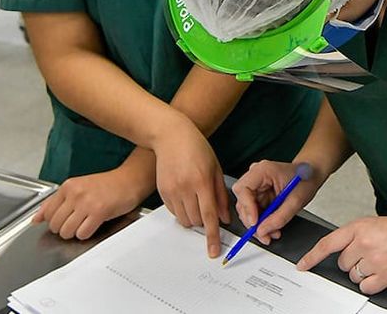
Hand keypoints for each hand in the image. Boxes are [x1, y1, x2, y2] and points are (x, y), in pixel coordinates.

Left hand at [33, 166, 146, 239]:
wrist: (131, 179)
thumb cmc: (107, 184)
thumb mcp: (78, 187)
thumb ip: (55, 202)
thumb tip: (36, 219)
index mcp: (68, 186)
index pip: (47, 214)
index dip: (55, 221)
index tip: (65, 219)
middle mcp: (75, 193)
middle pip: (55, 225)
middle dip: (64, 229)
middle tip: (77, 222)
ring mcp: (87, 203)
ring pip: (66, 232)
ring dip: (74, 233)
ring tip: (85, 224)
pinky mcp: (99, 212)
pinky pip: (82, 233)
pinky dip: (86, 234)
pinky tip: (93, 225)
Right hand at [152, 116, 230, 257]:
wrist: (172, 137)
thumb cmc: (198, 149)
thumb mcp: (216, 169)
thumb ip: (220, 195)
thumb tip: (224, 218)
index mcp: (202, 182)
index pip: (209, 216)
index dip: (212, 236)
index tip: (213, 251)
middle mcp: (185, 188)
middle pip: (196, 221)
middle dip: (204, 222)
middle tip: (208, 208)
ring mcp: (171, 190)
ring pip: (184, 219)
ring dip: (193, 218)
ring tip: (197, 200)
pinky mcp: (162, 192)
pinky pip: (173, 212)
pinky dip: (182, 210)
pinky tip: (186, 195)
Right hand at [232, 160, 324, 243]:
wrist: (312, 175)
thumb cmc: (306, 179)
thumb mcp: (296, 201)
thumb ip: (279, 217)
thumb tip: (262, 231)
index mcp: (263, 170)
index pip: (243, 189)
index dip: (247, 208)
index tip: (254, 223)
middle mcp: (256, 176)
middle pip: (242, 201)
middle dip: (252, 221)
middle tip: (264, 234)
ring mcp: (256, 185)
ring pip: (247, 209)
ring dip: (258, 224)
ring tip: (272, 233)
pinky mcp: (258, 194)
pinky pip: (254, 211)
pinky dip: (262, 222)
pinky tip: (272, 227)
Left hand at [296, 214, 386, 294]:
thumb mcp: (380, 223)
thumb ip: (361, 235)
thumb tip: (349, 249)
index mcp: (361, 226)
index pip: (328, 243)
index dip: (312, 256)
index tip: (302, 265)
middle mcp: (364, 242)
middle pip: (342, 263)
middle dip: (353, 262)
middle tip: (371, 255)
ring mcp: (374, 260)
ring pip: (353, 276)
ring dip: (364, 273)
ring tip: (383, 262)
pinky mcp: (385, 276)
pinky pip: (366, 287)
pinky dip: (373, 284)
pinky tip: (385, 273)